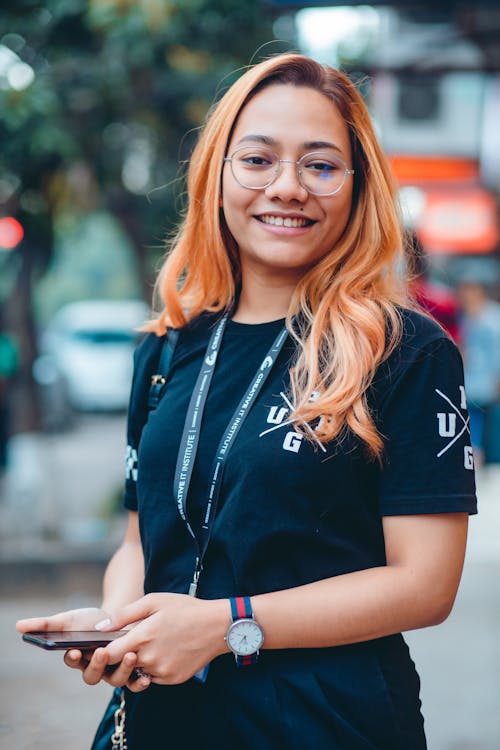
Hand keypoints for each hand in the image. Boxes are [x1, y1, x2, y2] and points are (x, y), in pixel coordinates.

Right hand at [16, 607, 150, 692]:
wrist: (116, 618)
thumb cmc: (88, 621)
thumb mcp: (68, 618)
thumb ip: (45, 624)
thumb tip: (19, 626)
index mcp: (78, 657)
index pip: (72, 661)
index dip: (73, 658)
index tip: (75, 650)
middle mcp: (94, 668)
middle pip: (92, 675)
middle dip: (97, 665)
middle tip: (102, 651)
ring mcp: (112, 671)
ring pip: (114, 679)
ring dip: (121, 670)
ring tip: (130, 655)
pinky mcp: (131, 671)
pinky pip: (135, 683)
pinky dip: (140, 682)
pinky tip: (146, 676)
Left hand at [97, 593, 228, 684]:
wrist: (217, 626)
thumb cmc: (185, 609)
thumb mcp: (154, 601)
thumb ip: (124, 615)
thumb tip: (100, 628)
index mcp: (142, 637)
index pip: (108, 654)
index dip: (102, 651)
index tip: (102, 646)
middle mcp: (150, 659)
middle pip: (122, 664)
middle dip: (122, 655)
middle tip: (132, 641)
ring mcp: (162, 672)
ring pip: (138, 671)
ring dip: (139, 661)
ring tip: (153, 643)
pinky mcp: (172, 679)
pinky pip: (153, 677)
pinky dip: (154, 667)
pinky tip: (166, 650)